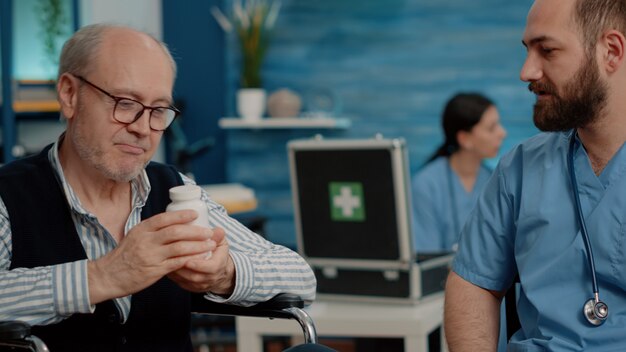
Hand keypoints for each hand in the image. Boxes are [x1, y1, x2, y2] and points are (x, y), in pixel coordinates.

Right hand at [87, 210, 212, 303]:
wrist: (108, 276)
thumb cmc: (124, 256)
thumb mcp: (134, 236)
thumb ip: (151, 230)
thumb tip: (172, 222)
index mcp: (142, 229)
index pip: (164, 218)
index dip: (181, 215)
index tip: (195, 213)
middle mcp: (146, 241)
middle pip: (176, 232)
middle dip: (196, 231)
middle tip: (209, 231)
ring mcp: (151, 256)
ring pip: (180, 248)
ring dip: (198, 245)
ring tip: (210, 244)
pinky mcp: (155, 270)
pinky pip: (177, 263)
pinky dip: (191, 259)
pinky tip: (200, 258)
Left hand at [167, 227, 235, 294]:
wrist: (218, 271)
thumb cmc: (217, 253)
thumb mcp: (220, 243)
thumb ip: (218, 236)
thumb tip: (218, 231)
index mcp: (219, 265)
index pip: (210, 268)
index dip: (199, 265)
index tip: (188, 260)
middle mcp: (210, 278)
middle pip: (195, 276)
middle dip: (183, 268)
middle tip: (171, 258)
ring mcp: (199, 284)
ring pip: (185, 280)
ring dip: (175, 271)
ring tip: (167, 259)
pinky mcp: (189, 286)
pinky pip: (179, 282)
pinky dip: (172, 274)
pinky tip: (166, 264)